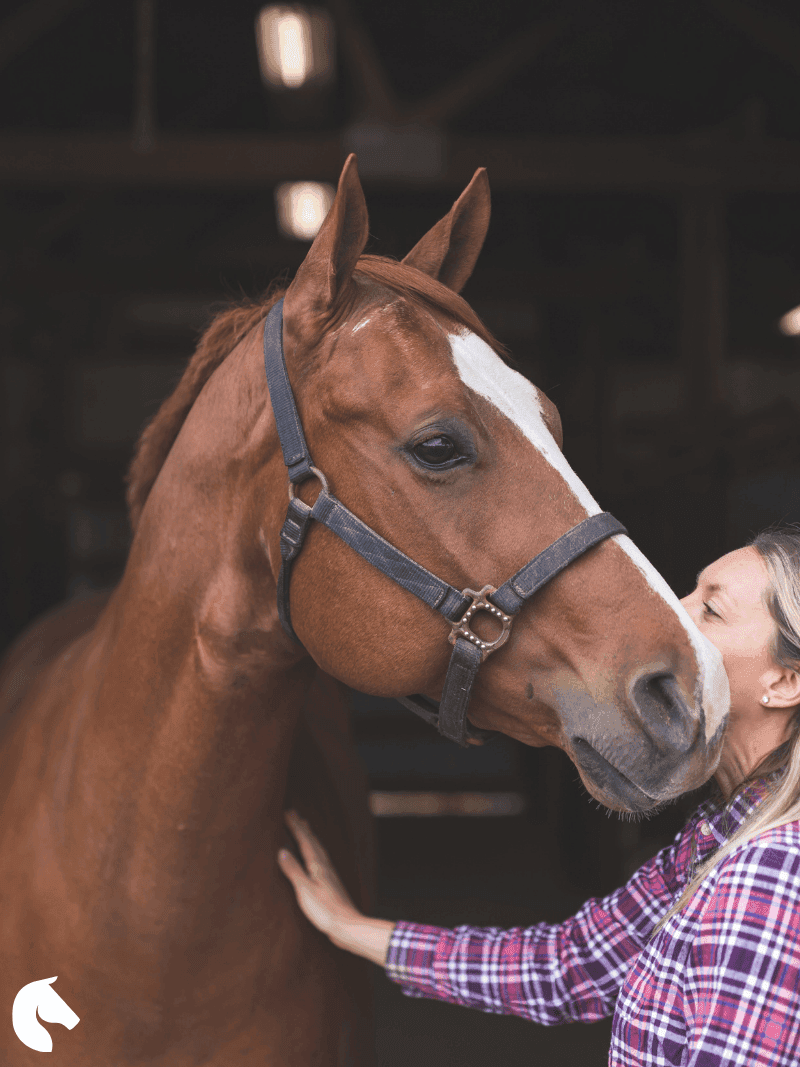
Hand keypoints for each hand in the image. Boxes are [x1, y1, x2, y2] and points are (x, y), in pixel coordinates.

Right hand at [278, 810, 360, 938]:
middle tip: (295, 813)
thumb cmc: (325, 911)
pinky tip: (317, 857)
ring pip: (318, 849)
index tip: (287, 812)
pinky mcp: (331, 884)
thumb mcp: (304, 890)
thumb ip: (293, 870)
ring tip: (306, 827)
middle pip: (313, 841)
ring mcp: (329, 874)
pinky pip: (321, 859)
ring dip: (311, 836)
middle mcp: (325, 866)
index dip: (295, 826)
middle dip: (303, 827)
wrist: (347, 926)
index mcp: (317, 865)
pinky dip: (316, 850)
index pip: (304, 841)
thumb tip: (281, 851)